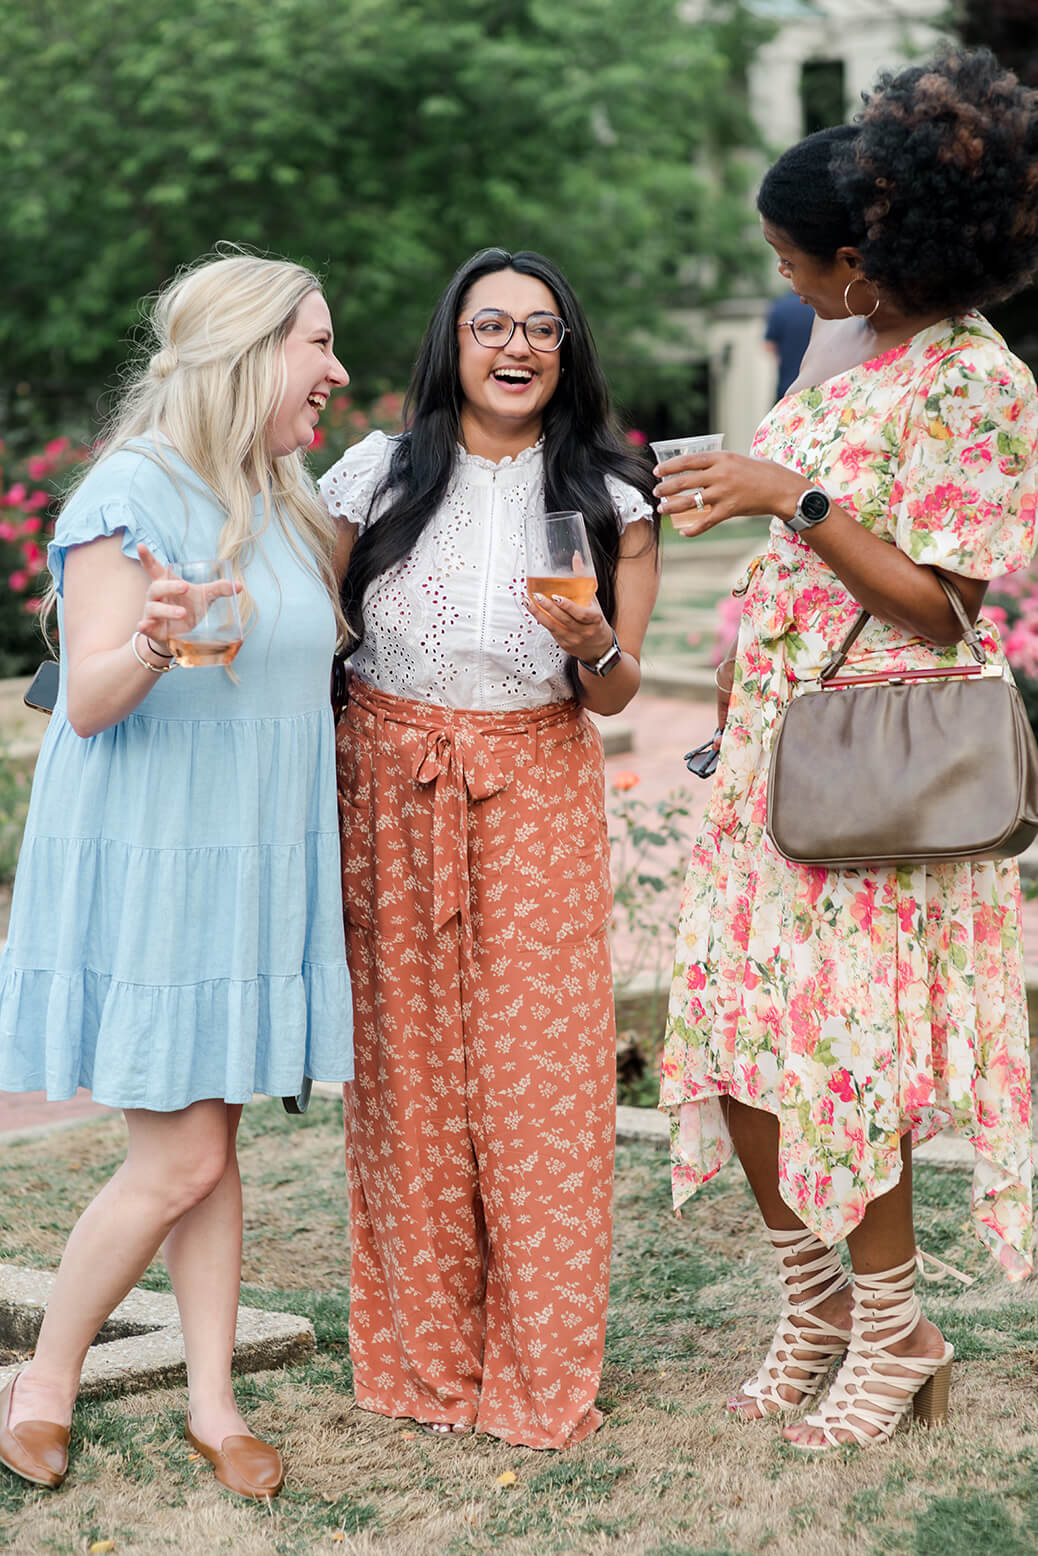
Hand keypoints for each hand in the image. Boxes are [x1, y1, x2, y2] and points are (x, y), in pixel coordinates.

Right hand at [134, 544, 239, 646]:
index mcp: (165, 583)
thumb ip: (218, 589)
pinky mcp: (151, 628)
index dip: (147, 557)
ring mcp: (151, 612)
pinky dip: (144, 625)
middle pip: (157, 587)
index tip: (141, 545)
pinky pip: (145, 625)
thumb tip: (238, 585)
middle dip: (170, 587)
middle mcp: (156, 596)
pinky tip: (144, 624)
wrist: (180, 635)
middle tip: (185, 587)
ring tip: (183, 613)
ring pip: (154, 608)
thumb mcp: (203, 597)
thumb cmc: (189, 608)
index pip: (153, 568)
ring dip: (167, 610)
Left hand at [525, 589, 614, 661]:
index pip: (580, 614)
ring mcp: (573, 639)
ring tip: (528, 602)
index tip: (556, 597)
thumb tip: (576, 557)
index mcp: (594, 619)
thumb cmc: (595, 620)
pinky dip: (540, 620)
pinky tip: (533, 610)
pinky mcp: (564, 644)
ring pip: (553, 626)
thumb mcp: (593, 600)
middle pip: (564, 619)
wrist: (599, 646)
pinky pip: (550, 631)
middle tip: (537, 596)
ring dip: (538, 614)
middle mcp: (584, 631)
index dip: (568, 606)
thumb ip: (583, 580)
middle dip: (549, 607)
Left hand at [654, 452, 805, 536]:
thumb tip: (696, 467)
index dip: (670, 466)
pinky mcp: (729, 510)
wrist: (781, 488)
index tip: (656, 471)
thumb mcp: (737, 459)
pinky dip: (693, 529)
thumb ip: (718, 463)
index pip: (688, 461)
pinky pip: (705, 521)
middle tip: (655, 492)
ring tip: (661, 509)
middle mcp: (720, 474)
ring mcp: (724, 493)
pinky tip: (683, 532)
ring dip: (672, 506)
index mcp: (721, 458)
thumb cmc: (760, 472)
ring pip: (690, 501)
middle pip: (685, 481)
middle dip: (666, 487)